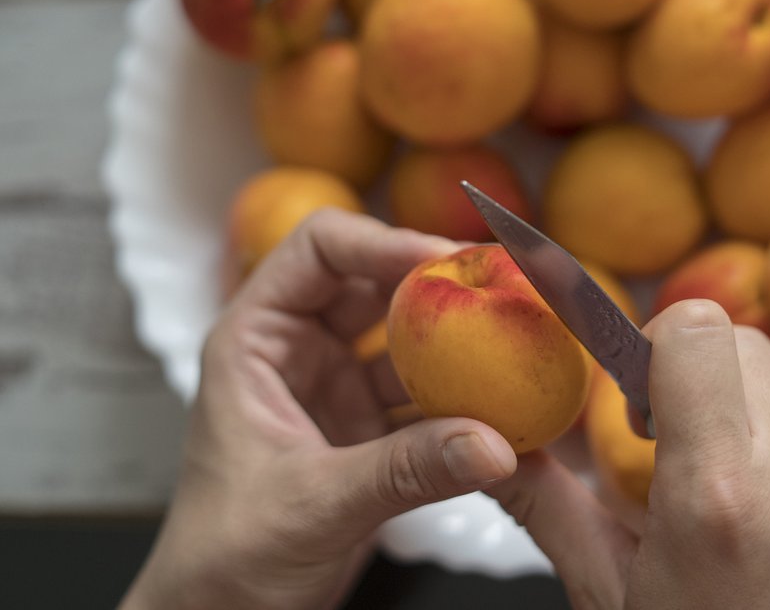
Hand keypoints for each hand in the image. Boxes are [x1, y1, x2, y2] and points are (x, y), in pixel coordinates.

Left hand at [120, 210, 516, 609]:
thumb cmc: (225, 558)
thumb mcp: (312, 506)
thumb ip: (405, 472)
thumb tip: (495, 443)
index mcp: (256, 340)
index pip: (319, 250)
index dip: (382, 241)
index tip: (447, 263)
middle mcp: (299, 352)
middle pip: (374, 286)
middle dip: (436, 288)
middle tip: (501, 292)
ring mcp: (336, 389)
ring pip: (406, 344)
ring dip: (456, 349)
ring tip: (513, 346)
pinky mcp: (368, 431)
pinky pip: (424, 400)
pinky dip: (461, 404)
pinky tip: (502, 410)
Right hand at [489, 300, 769, 608]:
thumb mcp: (608, 598)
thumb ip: (548, 506)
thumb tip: (490, 452)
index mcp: (718, 501)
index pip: (697, 333)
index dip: (655, 344)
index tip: (635, 398)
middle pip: (746, 349)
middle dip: (695, 376)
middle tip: (665, 444)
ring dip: (740, 428)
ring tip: (716, 506)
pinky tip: (764, 540)